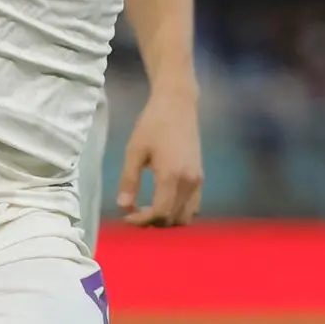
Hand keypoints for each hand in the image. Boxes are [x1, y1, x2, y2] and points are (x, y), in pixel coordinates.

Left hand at [116, 86, 203, 227]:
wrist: (178, 103)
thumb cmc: (153, 123)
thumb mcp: (134, 149)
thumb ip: (129, 179)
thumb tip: (123, 206)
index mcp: (171, 175)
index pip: (160, 213)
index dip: (141, 221)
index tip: (126, 217)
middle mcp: (189, 181)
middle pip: (173, 219)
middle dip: (152, 222)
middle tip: (134, 213)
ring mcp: (198, 179)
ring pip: (186, 216)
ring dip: (167, 219)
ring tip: (149, 209)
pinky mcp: (201, 175)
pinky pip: (194, 205)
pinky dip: (180, 211)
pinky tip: (164, 201)